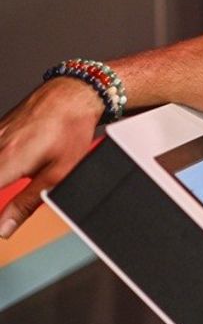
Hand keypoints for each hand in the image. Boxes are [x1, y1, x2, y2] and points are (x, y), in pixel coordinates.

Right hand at [0, 78, 104, 237]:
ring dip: (3, 175)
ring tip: (20, 175)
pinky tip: (17, 163)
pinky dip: (2, 161)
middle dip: (2, 188)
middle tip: (18, 186)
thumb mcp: (56, 175)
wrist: (74, 94)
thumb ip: (26, 203)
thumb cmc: (71, 131)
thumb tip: (4, 229)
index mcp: (7, 161)